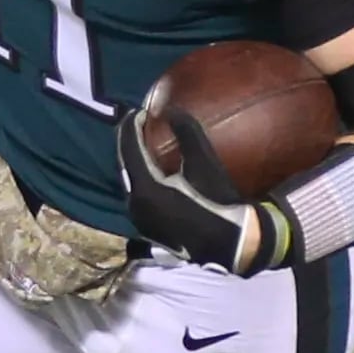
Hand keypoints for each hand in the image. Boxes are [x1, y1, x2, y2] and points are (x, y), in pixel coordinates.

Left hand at [119, 99, 276, 274]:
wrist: (228, 243)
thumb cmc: (217, 201)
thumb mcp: (204, 163)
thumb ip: (187, 132)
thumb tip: (172, 109)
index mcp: (145, 188)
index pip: (129, 149)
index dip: (131, 126)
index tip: (139, 111)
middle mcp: (134, 203)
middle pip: (125, 164)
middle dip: (130, 141)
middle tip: (139, 123)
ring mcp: (138, 217)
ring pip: (130, 179)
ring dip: (134, 159)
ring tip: (144, 142)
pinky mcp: (145, 225)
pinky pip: (136, 193)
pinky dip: (140, 176)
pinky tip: (152, 169)